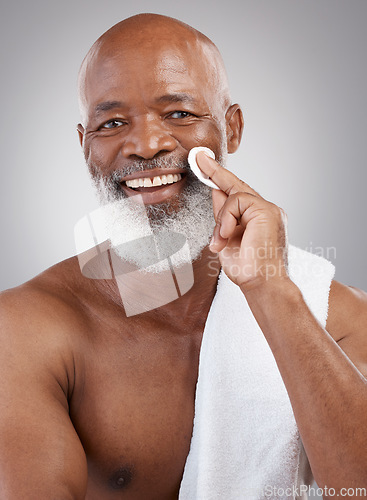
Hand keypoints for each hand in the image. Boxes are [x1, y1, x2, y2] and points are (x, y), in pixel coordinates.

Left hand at [196, 151, 288, 289]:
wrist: (261, 284)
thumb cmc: (246, 268)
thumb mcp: (226, 238)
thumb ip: (223, 216)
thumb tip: (215, 193)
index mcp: (257, 218)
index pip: (237, 194)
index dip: (220, 179)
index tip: (205, 164)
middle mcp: (265, 210)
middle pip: (237, 186)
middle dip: (215, 172)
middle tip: (199, 157)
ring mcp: (269, 209)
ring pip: (234, 195)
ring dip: (221, 220)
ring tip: (220, 241)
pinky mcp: (267, 210)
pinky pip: (238, 201)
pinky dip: (227, 218)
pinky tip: (227, 235)